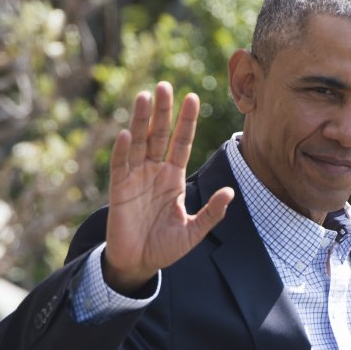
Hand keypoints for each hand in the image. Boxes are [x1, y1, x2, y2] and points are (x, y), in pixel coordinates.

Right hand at [104, 82, 233, 292]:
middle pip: (159, 135)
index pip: (181, 142)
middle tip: (165, 85)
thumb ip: (212, 212)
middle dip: (163, 111)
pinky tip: (126, 133)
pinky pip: (121, 166)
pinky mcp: (119, 190)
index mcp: (174, 177)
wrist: (139, 264)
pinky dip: (123, 151)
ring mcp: (136, 178)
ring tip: (145, 96)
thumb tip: (230, 192)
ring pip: (139, 143)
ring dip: (141, 120)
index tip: (192, 97)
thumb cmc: (166, 247)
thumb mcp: (194, 231)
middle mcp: (155, 172)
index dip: (186, 121)